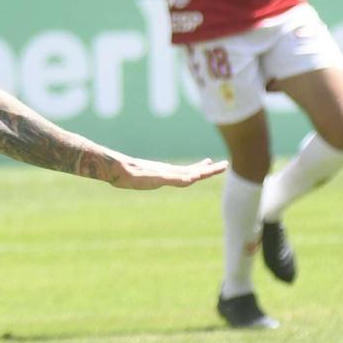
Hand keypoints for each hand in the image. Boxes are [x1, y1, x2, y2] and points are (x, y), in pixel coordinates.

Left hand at [103, 155, 227, 189]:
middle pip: (194, 171)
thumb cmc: (134, 175)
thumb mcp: (155, 177)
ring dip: (198, 169)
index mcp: (172, 173)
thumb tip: (191, 177)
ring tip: (207, 164)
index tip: (224, 165)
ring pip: (185, 171)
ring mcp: (163, 173)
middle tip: (225, 164)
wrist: (117, 170)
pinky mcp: (155, 175)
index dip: (209, 171)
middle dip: (209, 170)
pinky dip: (183, 173)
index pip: (196, 173)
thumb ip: (172, 178)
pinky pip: (173, 175)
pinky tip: (186, 173)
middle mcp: (170, 172)